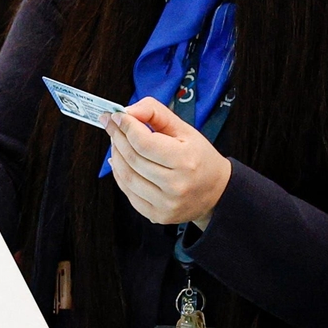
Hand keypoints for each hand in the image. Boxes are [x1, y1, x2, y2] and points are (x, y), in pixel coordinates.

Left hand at [105, 97, 231, 227]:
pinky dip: (119, 175)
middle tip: (111, 124)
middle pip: (132, 158)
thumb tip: (128, 111)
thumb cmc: (199, 157)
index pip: (143, 142)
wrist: (216, 191)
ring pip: (126, 176)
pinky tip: (119, 162)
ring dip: (115, 155)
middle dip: (117, 137)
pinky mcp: (157, 216)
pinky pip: (128, 193)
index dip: (126, 126)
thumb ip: (156, 113)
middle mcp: (175, 185)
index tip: (117, 115)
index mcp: (185, 161)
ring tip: (116, 141)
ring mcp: (165, 204)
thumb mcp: (185, 129)